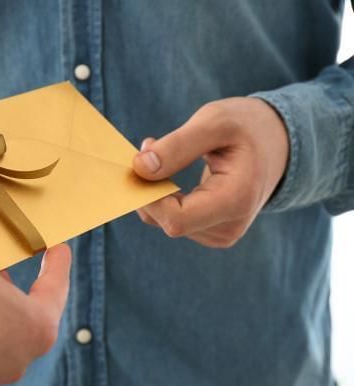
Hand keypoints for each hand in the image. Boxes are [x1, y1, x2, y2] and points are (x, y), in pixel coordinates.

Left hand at [133, 97, 288, 247]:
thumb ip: (177, 145)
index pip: (176, 220)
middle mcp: (229, 226)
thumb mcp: (214, 122)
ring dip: (154, 190)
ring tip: (163, 152)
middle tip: (149, 146)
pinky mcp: (210, 231)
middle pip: (167, 222)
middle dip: (148, 188)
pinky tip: (169, 172)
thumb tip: (140, 168)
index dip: (149, 198)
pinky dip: (162, 196)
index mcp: (236, 200)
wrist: (276, 143)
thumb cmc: (246, 127)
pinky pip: (172, 219)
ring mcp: (220, 233)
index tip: (139, 165)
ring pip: (164, 221)